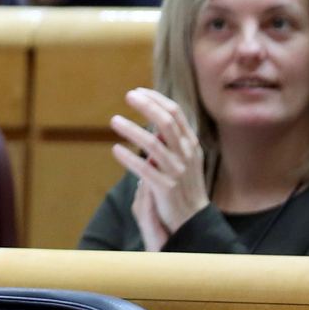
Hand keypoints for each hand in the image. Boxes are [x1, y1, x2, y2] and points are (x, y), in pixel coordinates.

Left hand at [110, 88, 209, 247]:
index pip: (176, 113)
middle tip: (128, 95)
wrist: (193, 218)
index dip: (157, 99)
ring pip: (154, 144)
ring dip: (132, 130)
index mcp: (190, 144)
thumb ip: (171, 137)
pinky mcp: (165, 188)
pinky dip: (129, 158)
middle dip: (147, 106)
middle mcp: (186, 155)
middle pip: (167, 122)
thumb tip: (153, 114)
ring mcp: (177, 171)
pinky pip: (145, 169)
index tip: (138, 91)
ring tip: (114, 120)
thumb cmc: (184, 183)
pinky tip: (115, 150)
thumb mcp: (184, 157)